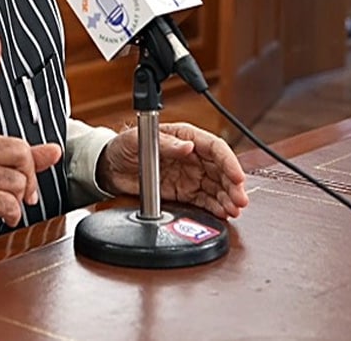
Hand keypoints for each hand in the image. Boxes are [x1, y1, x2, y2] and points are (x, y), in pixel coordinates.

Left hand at [97, 122, 247, 218]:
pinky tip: (224, 213)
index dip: (229, 162)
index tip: (237, 177)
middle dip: (234, 185)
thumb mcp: (137, 139)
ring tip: (234, 210)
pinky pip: (205, 200)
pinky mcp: (185, 192)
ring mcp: (191, 175)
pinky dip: (216, 207)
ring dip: (228, 198)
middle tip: (240, 200)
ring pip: (217, 187)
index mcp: (186, 137)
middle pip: (222, 170)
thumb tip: (188, 146)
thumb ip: (164, 143)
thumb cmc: (124, 145)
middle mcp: (193, 156)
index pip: (215, 148)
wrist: (111, 167)